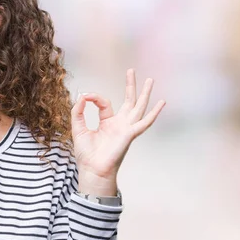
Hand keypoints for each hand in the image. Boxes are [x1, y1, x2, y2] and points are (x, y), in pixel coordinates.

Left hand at [71, 68, 165, 195]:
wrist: (92, 170)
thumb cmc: (87, 154)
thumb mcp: (78, 128)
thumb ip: (78, 112)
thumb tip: (82, 96)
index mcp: (108, 122)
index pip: (105, 103)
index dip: (94, 97)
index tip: (85, 97)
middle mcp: (119, 124)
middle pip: (128, 101)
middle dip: (130, 85)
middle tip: (131, 70)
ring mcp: (126, 129)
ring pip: (138, 107)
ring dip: (145, 94)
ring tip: (150, 80)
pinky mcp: (129, 134)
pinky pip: (144, 123)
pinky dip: (154, 113)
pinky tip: (161, 103)